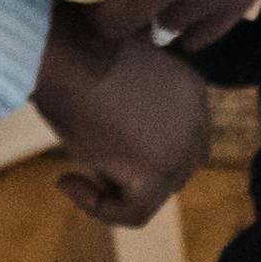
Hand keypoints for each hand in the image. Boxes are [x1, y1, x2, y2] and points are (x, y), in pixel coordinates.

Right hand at [33, 12, 217, 227]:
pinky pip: (132, 213)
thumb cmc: (75, 47)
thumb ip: (134, 95)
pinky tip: (66, 181)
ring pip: (154, 193)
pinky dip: (97, 207)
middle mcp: (197, 123)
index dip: (144, 150)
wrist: (63, 50)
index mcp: (192, 92)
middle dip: (136, 173)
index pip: (181, 139)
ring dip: (114, 189)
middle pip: (175, 169)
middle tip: (91, 162)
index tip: (101, 140)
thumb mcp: (117, 66)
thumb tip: (117, 131)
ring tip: (74, 170)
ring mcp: (180, 152)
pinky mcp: (156, 176)